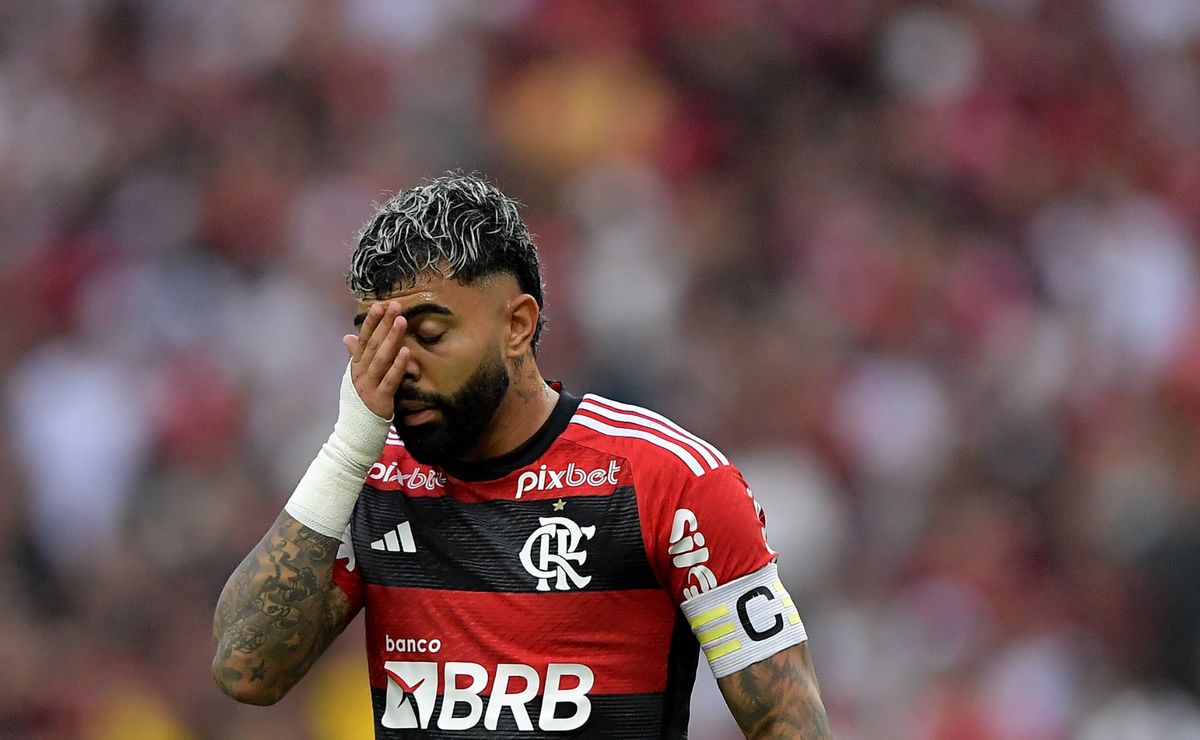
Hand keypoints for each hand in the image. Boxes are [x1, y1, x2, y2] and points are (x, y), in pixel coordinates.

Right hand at [342, 301, 409, 418]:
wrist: (355, 434)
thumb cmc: (359, 404)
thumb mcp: (355, 378)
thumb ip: (355, 357)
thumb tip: (347, 336)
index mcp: (355, 367)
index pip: (363, 340)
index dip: (371, 322)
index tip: (380, 305)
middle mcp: (359, 374)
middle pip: (372, 344)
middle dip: (384, 324)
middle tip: (395, 305)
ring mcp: (368, 386)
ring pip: (380, 359)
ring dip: (391, 338)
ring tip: (402, 321)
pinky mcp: (380, 400)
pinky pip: (390, 380)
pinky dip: (398, 365)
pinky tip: (407, 352)